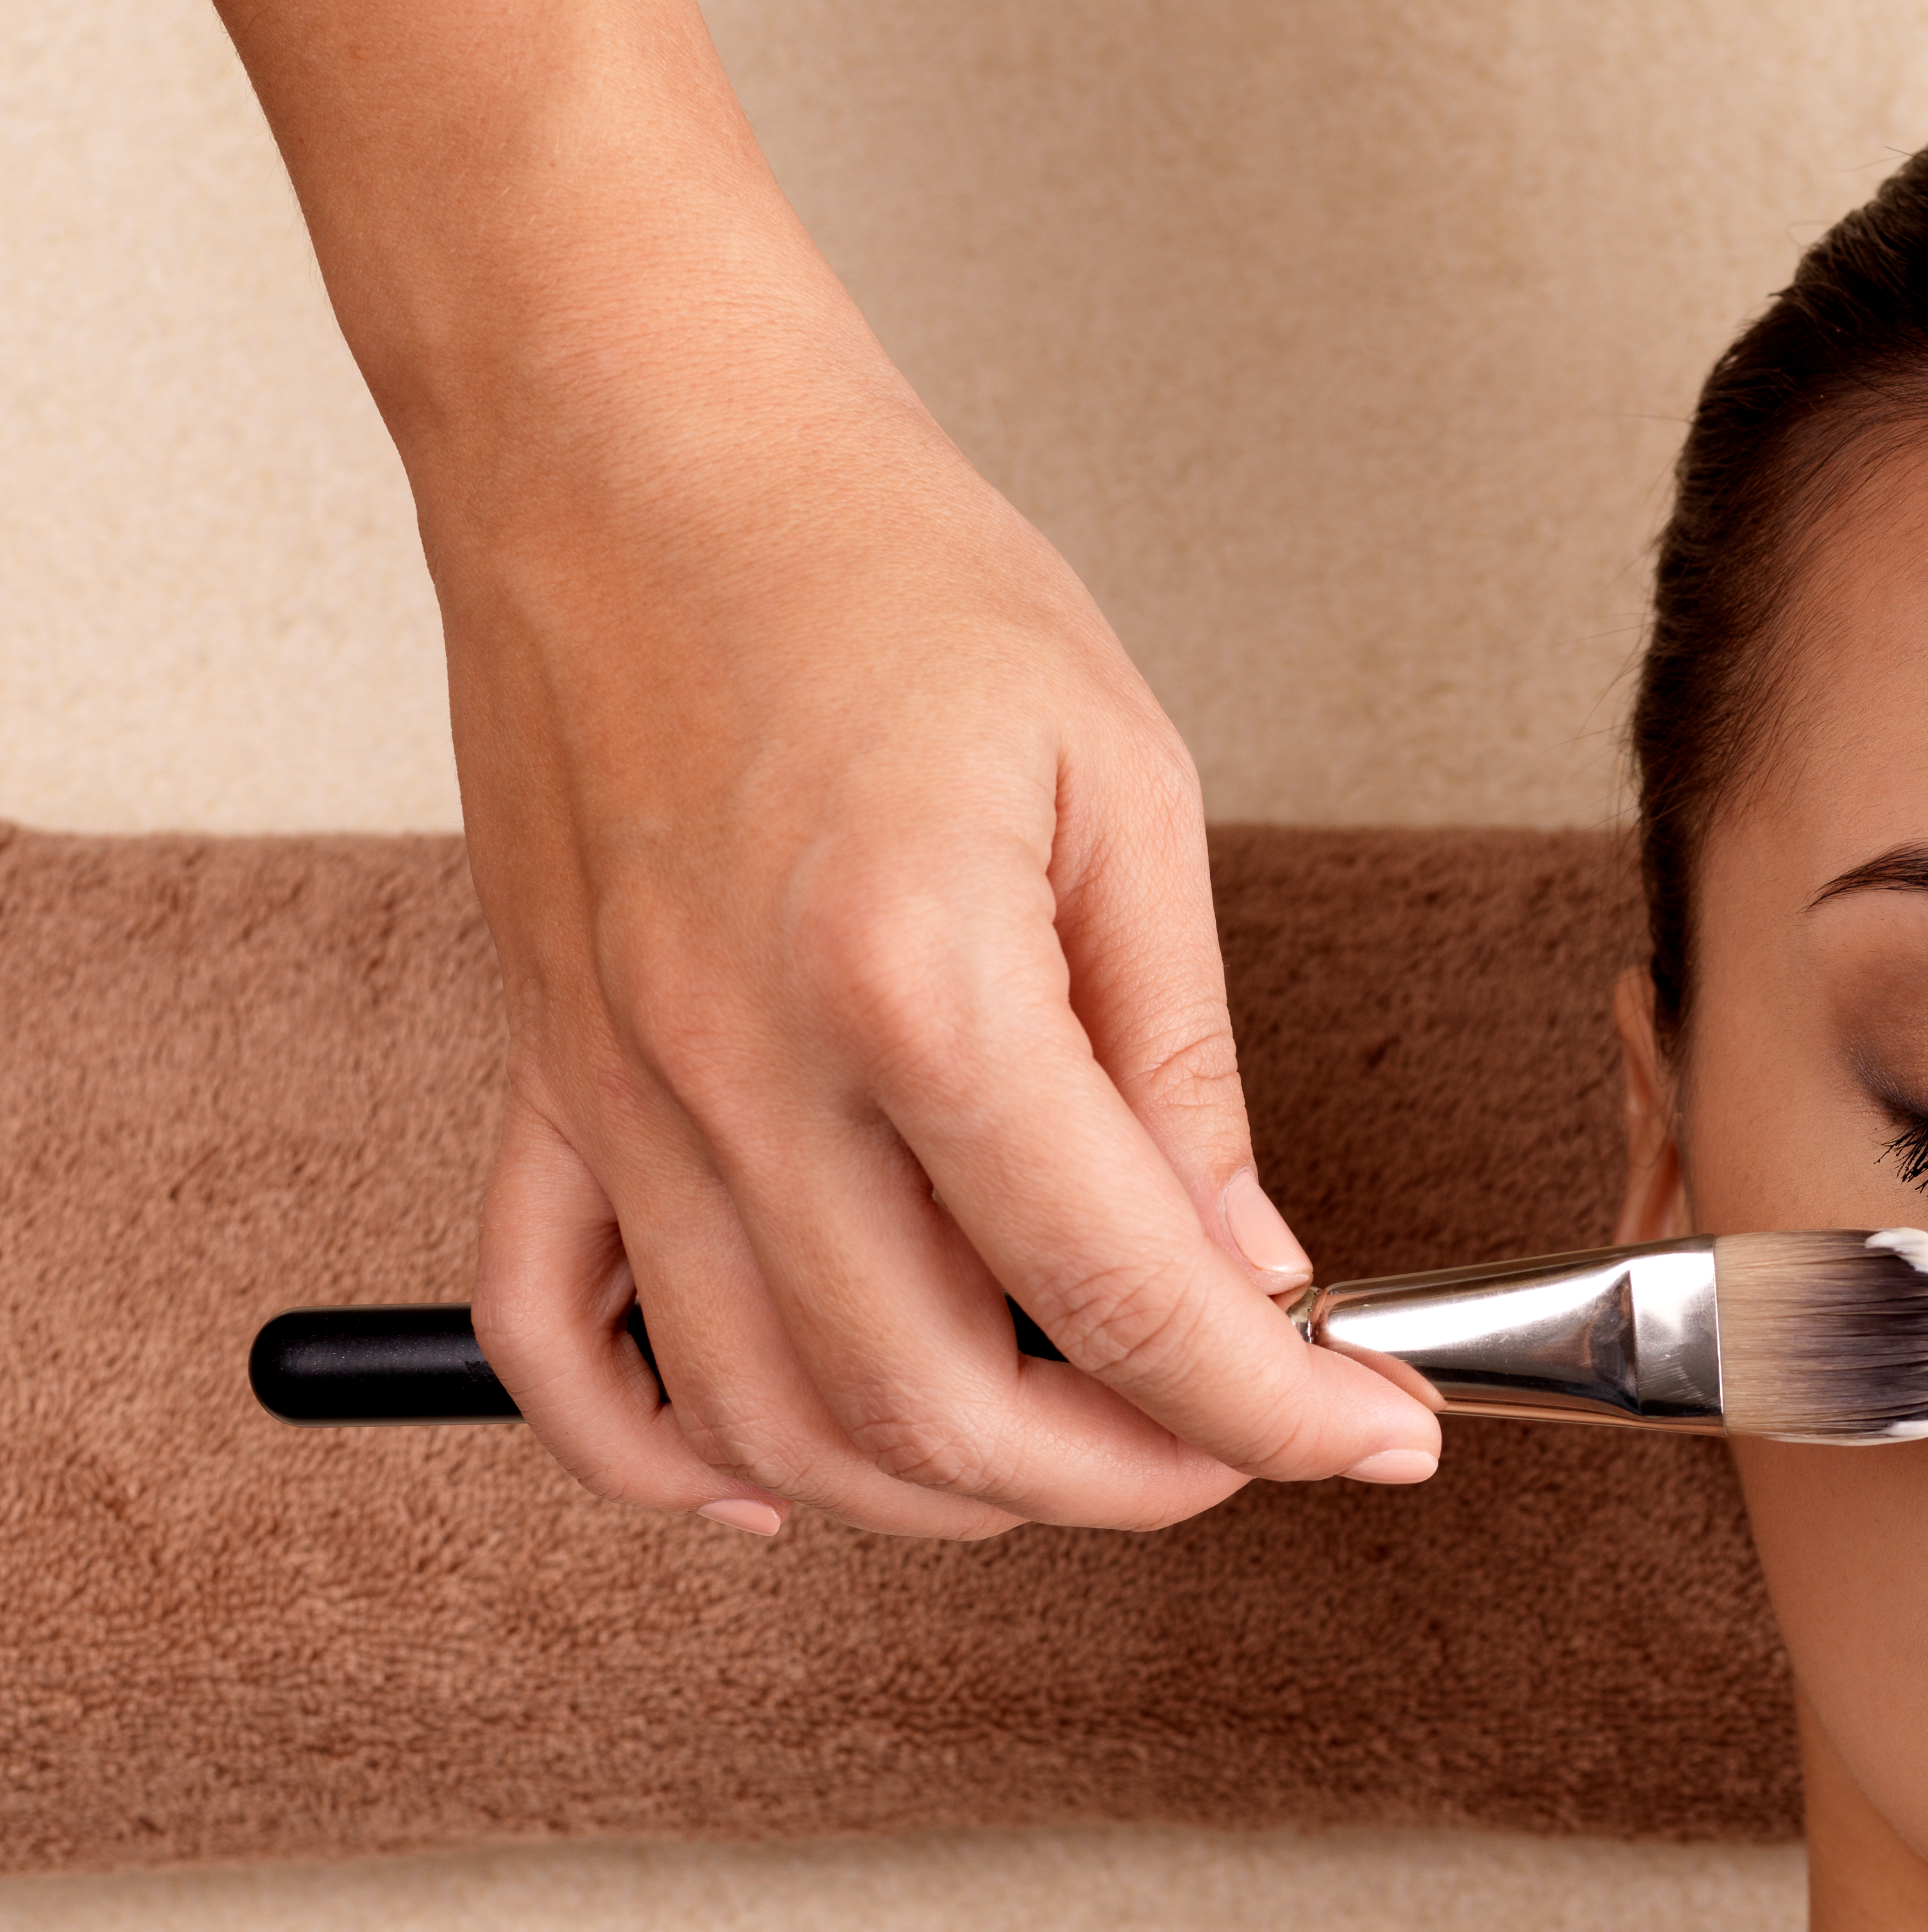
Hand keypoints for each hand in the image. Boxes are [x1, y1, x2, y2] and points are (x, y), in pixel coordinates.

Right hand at [441, 337, 1444, 1536]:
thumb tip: (1251, 1262)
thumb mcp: (1123, 786)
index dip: (1283, 1411)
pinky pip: (556, 1341)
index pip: (1133, 1298)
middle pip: (944, 1408)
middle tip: (1242, 1447)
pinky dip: (663, 1451)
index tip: (1378, 1441)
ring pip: (770, 1421)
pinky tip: (781, 1473)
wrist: (631, 437)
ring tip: (1073, 1451)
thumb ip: (1180, 1059)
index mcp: (920, 983)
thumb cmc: (874, 566)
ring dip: (940, 1494)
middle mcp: (745, 1070)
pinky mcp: (544, 1081)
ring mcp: (620, 1092)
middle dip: (1133, 1480)